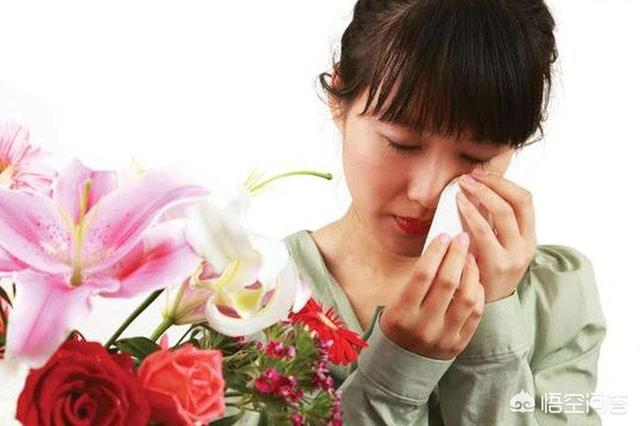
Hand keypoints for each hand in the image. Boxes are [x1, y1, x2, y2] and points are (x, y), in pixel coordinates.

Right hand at [380, 232, 484, 359]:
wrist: (401, 364)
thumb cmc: (398, 325)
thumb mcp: (395, 305)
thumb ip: (416, 283)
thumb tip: (440, 251)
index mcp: (402, 314)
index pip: (423, 275)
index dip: (435, 252)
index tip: (443, 236)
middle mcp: (424, 326)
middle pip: (447, 282)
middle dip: (456, 255)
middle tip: (462, 239)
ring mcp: (444, 337)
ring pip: (466, 298)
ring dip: (471, 273)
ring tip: (471, 258)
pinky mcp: (459, 344)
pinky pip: (476, 314)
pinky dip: (478, 293)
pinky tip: (475, 280)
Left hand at [456, 167, 537, 302]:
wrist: (489, 311)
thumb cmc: (485, 273)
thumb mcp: (497, 248)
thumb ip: (492, 224)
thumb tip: (476, 190)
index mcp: (528, 238)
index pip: (525, 200)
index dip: (504, 183)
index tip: (483, 173)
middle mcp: (526, 245)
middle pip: (517, 201)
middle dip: (493, 183)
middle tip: (471, 176)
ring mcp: (514, 255)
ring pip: (503, 213)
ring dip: (482, 193)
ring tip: (463, 185)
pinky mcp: (498, 264)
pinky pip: (484, 232)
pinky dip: (472, 213)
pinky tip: (460, 204)